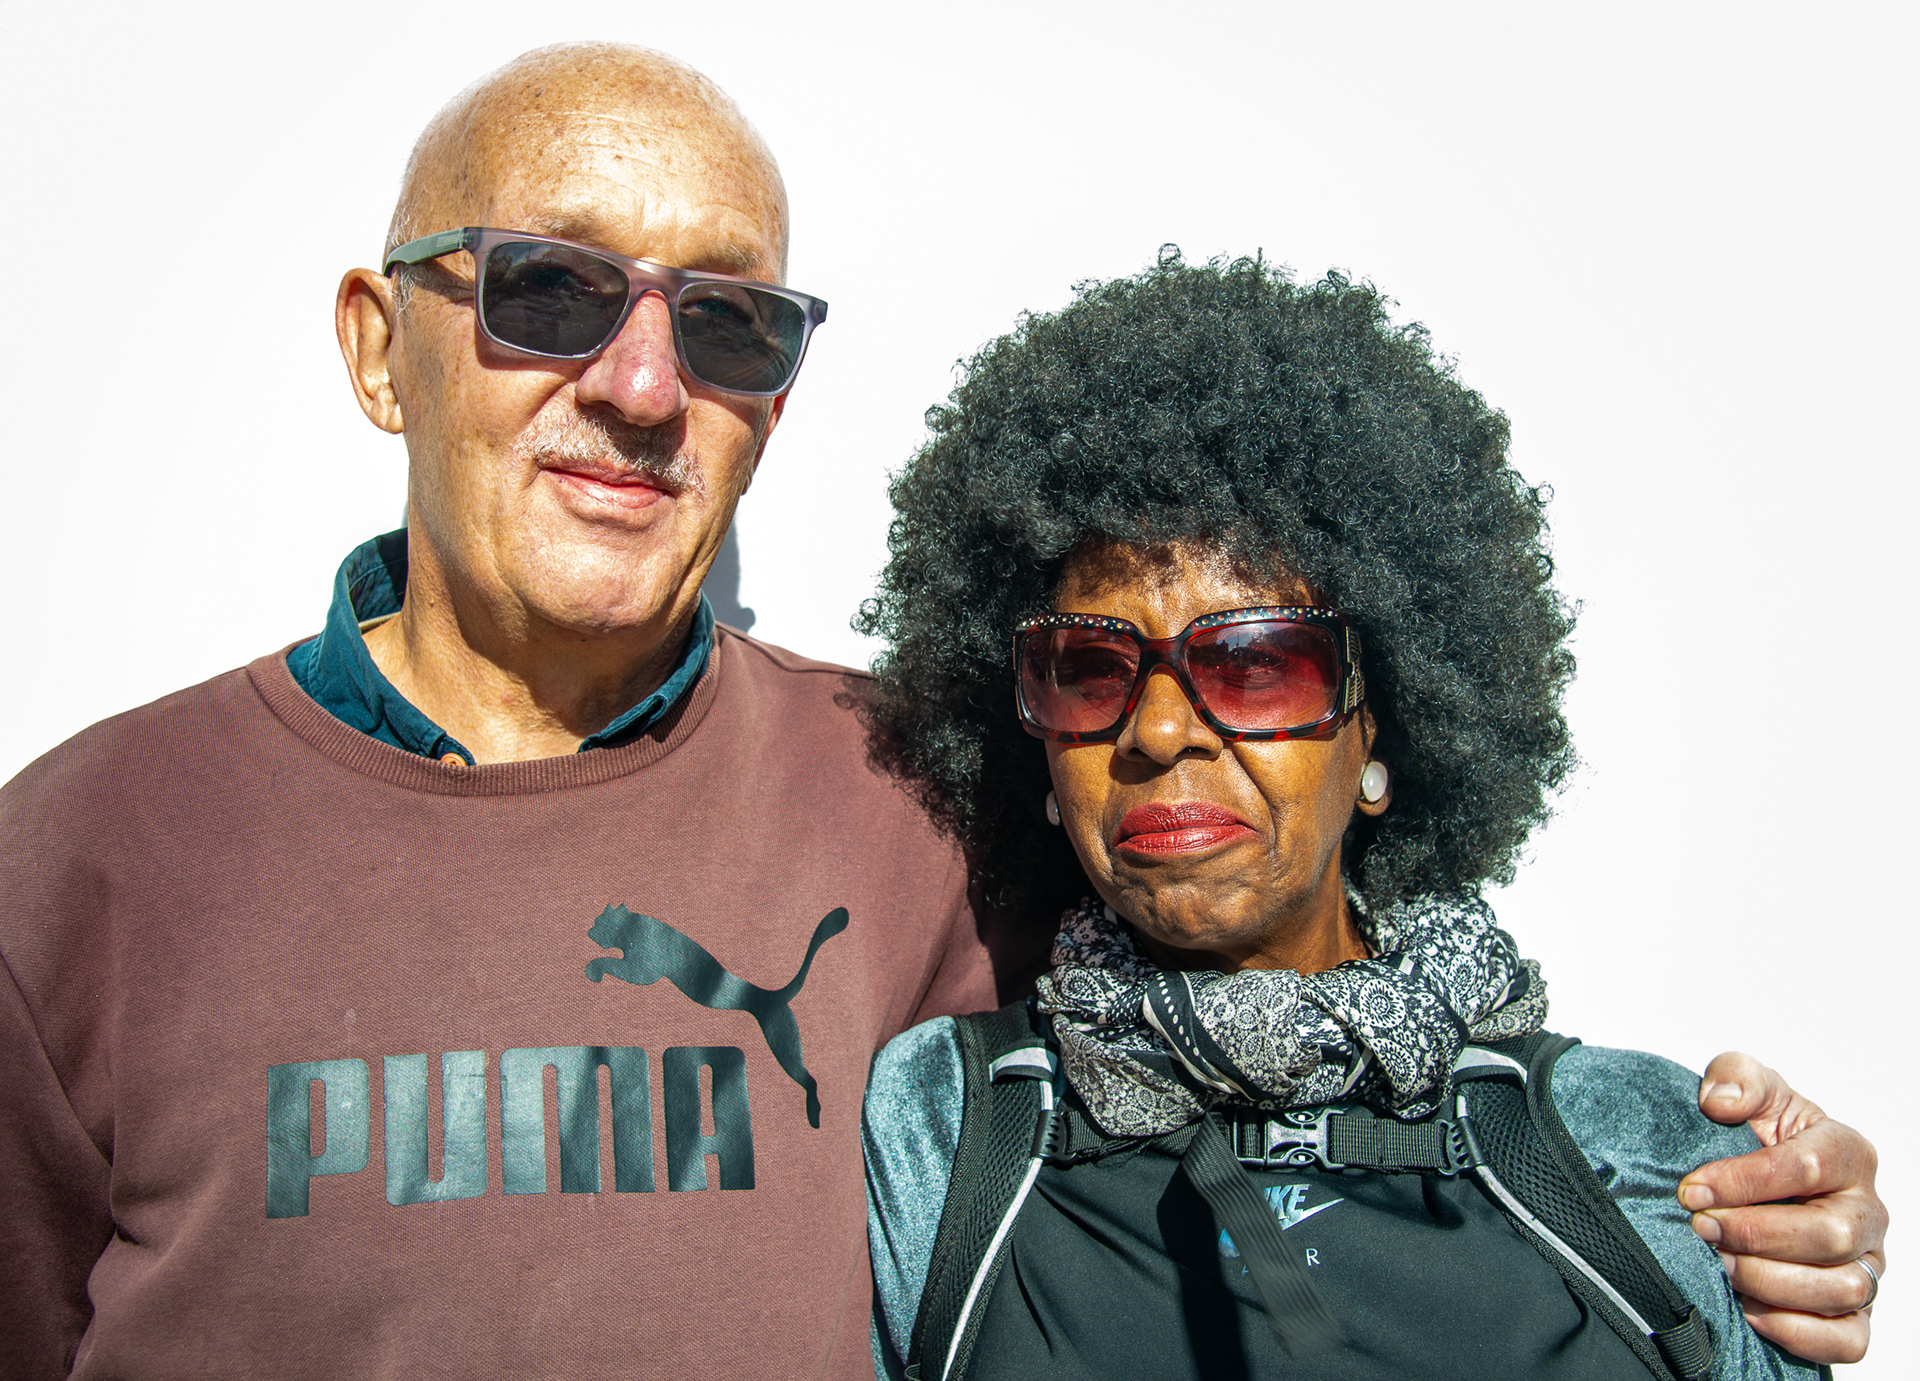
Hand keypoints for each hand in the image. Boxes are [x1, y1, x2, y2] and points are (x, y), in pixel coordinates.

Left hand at [1679, 1052, 1884, 1364]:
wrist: (1749, 1183)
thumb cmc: (1755, 1135)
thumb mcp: (1744, 1089)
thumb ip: (1737, 1078)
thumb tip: (1721, 1101)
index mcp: (1847, 1152)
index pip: (1808, 1168)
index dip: (1745, 1182)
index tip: (1691, 1190)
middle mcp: (1866, 1212)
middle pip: (1829, 1234)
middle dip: (1757, 1235)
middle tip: (1702, 1229)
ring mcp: (1865, 1264)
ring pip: (1843, 1289)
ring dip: (1772, 1283)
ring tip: (1721, 1267)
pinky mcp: (1854, 1312)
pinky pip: (1848, 1338)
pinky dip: (1799, 1333)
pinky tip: (1750, 1311)